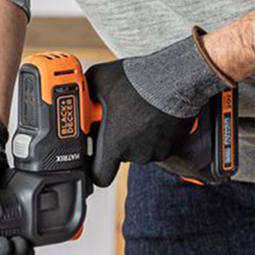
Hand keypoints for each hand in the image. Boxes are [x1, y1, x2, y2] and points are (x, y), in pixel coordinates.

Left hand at [86, 29, 232, 187]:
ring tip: (136, 111)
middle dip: (115, 139)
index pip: (99, 175)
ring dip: (134, 135)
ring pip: (138, 148)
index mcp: (114, 143)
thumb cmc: (138, 81)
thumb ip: (84, 92)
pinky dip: (152, 133)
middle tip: (116, 118)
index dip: (93, 168)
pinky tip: (151, 114)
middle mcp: (136, 153)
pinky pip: (156, 143)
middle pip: (119, 155)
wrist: (176, 79)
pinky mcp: (172, 146)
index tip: (92, 156)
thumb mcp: (99, 79)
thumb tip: (78, 95)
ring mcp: (156, 151)